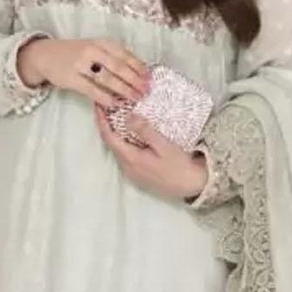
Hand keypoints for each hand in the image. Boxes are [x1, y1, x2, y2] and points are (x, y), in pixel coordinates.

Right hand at [18, 35, 150, 106]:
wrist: (46, 55)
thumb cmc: (76, 53)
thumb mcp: (95, 48)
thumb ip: (113, 56)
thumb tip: (139, 71)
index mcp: (101, 42)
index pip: (125, 54)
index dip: (139, 67)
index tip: (149, 78)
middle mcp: (92, 50)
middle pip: (119, 67)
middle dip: (134, 80)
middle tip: (145, 91)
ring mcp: (81, 64)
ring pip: (107, 78)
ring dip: (124, 89)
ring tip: (135, 98)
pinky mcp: (71, 78)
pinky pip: (92, 90)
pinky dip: (105, 97)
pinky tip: (115, 103)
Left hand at [93, 105, 208, 201]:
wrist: (193, 186)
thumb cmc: (180, 166)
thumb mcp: (164, 145)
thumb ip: (145, 131)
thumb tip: (128, 117)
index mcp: (131, 159)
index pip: (109, 138)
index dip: (101, 121)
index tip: (99, 106)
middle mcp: (127, 168)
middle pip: (111, 144)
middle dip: (107, 126)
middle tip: (108, 108)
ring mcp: (132, 173)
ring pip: (118, 150)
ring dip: (116, 134)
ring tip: (117, 118)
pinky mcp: (139, 175)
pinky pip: (126, 156)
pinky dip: (124, 143)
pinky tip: (131, 135)